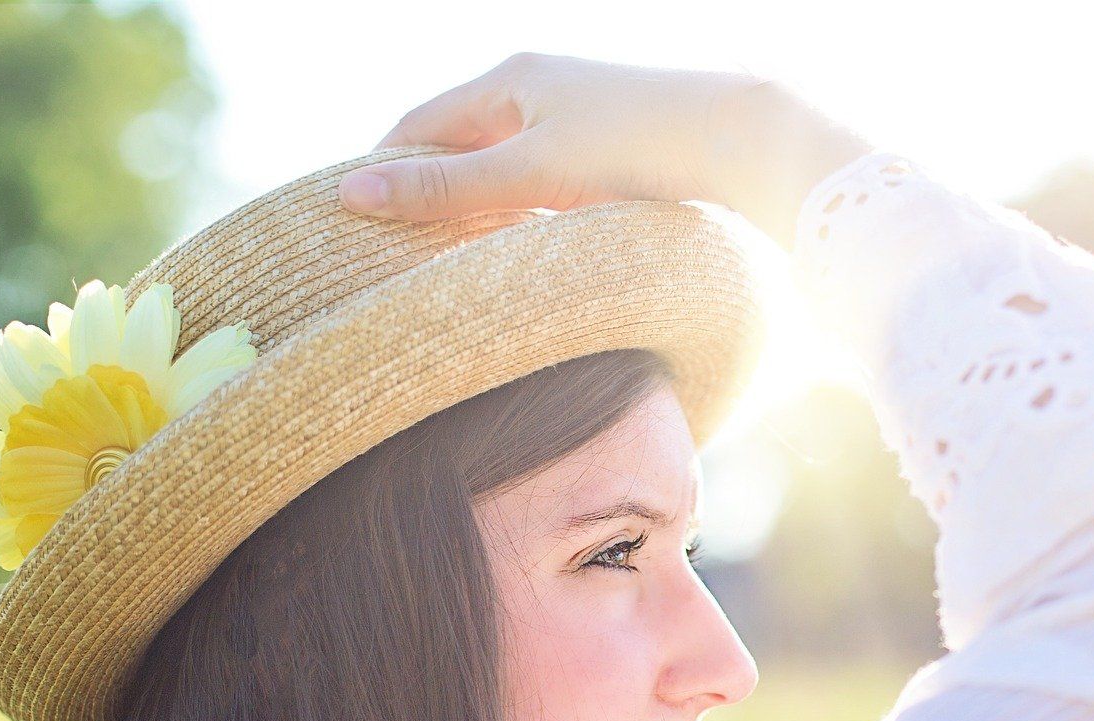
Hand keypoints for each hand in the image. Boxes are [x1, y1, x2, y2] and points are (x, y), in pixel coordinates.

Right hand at [339, 53, 874, 248]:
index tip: (352, 228)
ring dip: (479, 215)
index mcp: (509, 78)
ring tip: (450, 271)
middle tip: (392, 260)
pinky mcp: (614, 155)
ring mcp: (579, 121)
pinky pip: (547, 189)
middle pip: (461, 149)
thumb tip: (351, 196)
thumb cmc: (635, 147)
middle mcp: (541, 90)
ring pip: (506, 172)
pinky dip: (525, 221)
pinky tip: (524, 260)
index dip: (383, 173)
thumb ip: (446, 191)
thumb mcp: (529, 173)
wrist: (742, 143)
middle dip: (429, 198)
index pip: (417, 126)